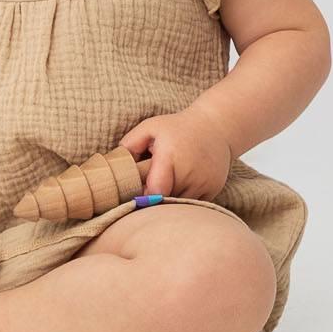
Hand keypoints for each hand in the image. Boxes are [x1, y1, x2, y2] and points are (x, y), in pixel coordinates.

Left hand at [118, 99, 234, 202]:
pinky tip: (180, 187)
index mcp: (171, 157)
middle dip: (154, 200)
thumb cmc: (177, 127)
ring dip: (169, 202)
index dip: (143, 197)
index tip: (136, 195)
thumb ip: (129, 145)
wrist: (216, 126)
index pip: (155, 191)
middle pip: (166, 200)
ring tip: (165, 188)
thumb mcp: (150, 127)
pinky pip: (192, 204)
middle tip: (146, 192)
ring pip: (179, 205)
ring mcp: (204, 182)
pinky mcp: (213, 189)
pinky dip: (183, 201)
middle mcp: (190, 172)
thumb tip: (116, 169)